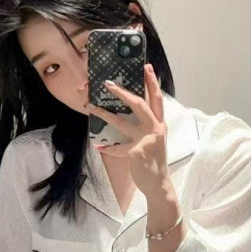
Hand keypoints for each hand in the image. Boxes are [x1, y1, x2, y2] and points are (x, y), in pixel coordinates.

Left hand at [87, 63, 169, 198]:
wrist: (158, 184)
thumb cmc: (154, 162)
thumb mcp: (154, 141)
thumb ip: (146, 127)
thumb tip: (130, 114)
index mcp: (160, 124)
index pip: (157, 99)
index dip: (152, 82)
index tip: (146, 66)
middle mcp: (155, 129)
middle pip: (140, 104)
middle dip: (123, 92)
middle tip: (108, 83)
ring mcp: (146, 140)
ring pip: (122, 122)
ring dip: (105, 113)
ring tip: (90, 106)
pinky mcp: (136, 152)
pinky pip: (117, 147)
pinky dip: (108, 147)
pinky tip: (99, 145)